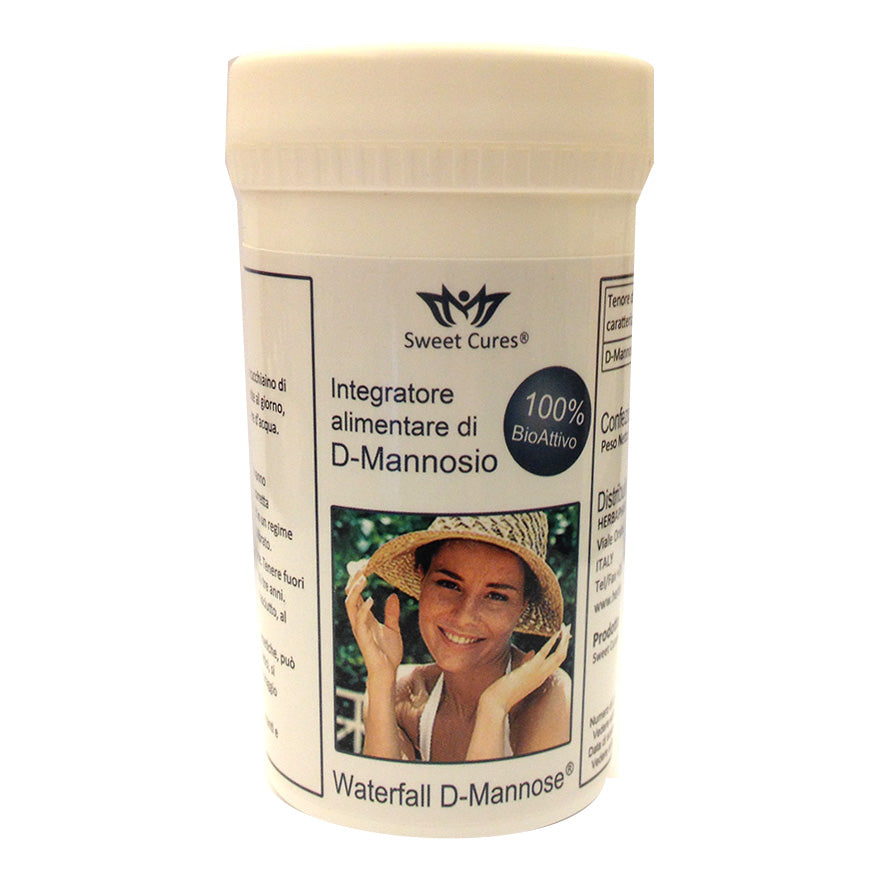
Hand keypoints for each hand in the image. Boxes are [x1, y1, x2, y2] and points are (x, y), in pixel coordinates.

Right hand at [344, 562, 402, 682]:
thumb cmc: (388, 653)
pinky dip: (364, 610)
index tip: (364, 566)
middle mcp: (359, 622)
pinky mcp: (364, 640)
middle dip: (353, 582)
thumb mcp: (393, 628)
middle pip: (350, 597)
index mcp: (365, 618)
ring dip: (356, 592)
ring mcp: (360, 630)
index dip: (357, 581)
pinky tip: (371, 600)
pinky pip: (360, 623)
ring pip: (351, 607)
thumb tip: (392, 596)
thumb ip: (391, 613)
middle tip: (362, 567)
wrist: (388, 672)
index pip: (356, 596)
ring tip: (363, 578)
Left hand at [479, 624, 571, 714]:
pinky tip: (556, 633)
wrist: (496, 703)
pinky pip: (545, 654)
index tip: (565, 638)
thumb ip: (526, 663)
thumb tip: (531, 651)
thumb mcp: (518, 674)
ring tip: (566, 628)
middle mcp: (542, 676)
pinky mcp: (531, 670)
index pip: (556, 662)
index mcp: (540, 677)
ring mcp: (538, 673)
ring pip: (558, 655)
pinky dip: (552, 642)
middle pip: (561, 658)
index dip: (562, 649)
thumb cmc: (505, 689)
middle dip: (566, 643)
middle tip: (569, 629)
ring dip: (563, 641)